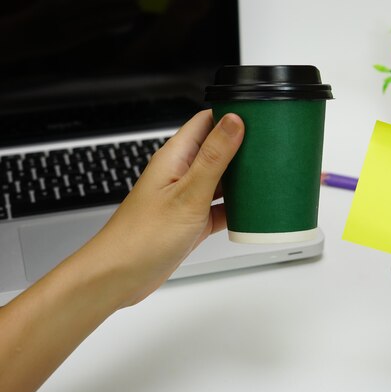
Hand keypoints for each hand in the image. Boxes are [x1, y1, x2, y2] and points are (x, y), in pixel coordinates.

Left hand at [0, 110, 244, 391]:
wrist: (119, 276)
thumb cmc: (141, 236)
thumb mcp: (188, 193)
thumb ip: (213, 157)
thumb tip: (233, 122)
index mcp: (175, 157)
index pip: (206, 122)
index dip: (231, 115)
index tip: (258, 117)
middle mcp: (181, 174)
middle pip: (218, 150)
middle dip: (243, 149)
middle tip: (270, 150)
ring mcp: (186, 197)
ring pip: (222, 180)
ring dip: (242, 180)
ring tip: (267, 179)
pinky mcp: (191, 220)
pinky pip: (220, 208)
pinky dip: (236, 209)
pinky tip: (251, 213)